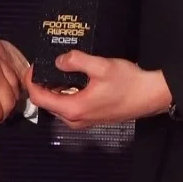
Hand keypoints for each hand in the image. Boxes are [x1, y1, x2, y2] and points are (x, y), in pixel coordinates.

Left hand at [24, 50, 171, 128]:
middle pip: (47, 102)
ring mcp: (83, 121)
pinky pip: (70, 105)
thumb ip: (76, 61)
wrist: (150, 96)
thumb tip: (58, 61)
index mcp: (73, 109)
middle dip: (42, 83)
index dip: (31, 81)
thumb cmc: (128, 83)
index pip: (39, 98)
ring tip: (60, 67)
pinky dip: (66, 92)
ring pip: (58, 104)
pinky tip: (74, 77)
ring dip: (55, 87)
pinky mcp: (91, 117)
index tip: (34, 65)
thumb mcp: (101, 66)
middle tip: (45, 63)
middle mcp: (75, 119)